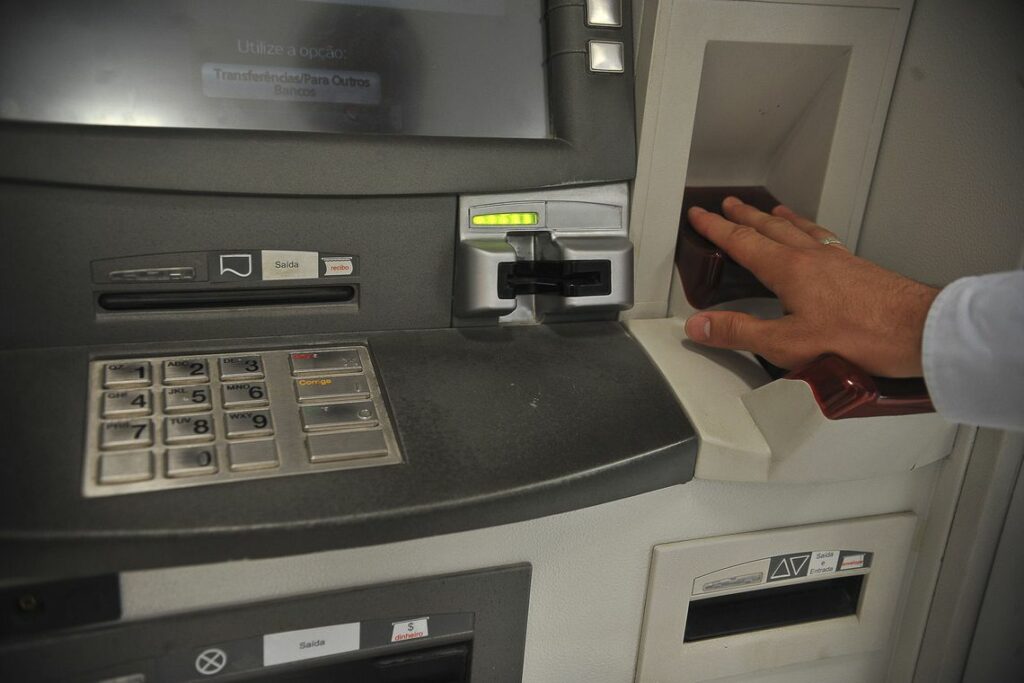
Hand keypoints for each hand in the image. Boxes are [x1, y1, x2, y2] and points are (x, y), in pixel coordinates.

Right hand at [683, 197, 938, 376]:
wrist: (919, 331)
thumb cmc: (859, 337)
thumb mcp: (787, 344)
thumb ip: (740, 333)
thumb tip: (700, 325)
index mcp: (789, 270)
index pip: (743, 242)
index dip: (716, 229)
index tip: (700, 216)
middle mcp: (813, 257)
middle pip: (770, 228)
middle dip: (745, 216)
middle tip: (729, 205)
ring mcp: (838, 260)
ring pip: (800, 229)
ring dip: (779, 219)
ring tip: (771, 210)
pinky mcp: (859, 269)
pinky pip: (825, 239)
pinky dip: (811, 231)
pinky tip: (818, 239)